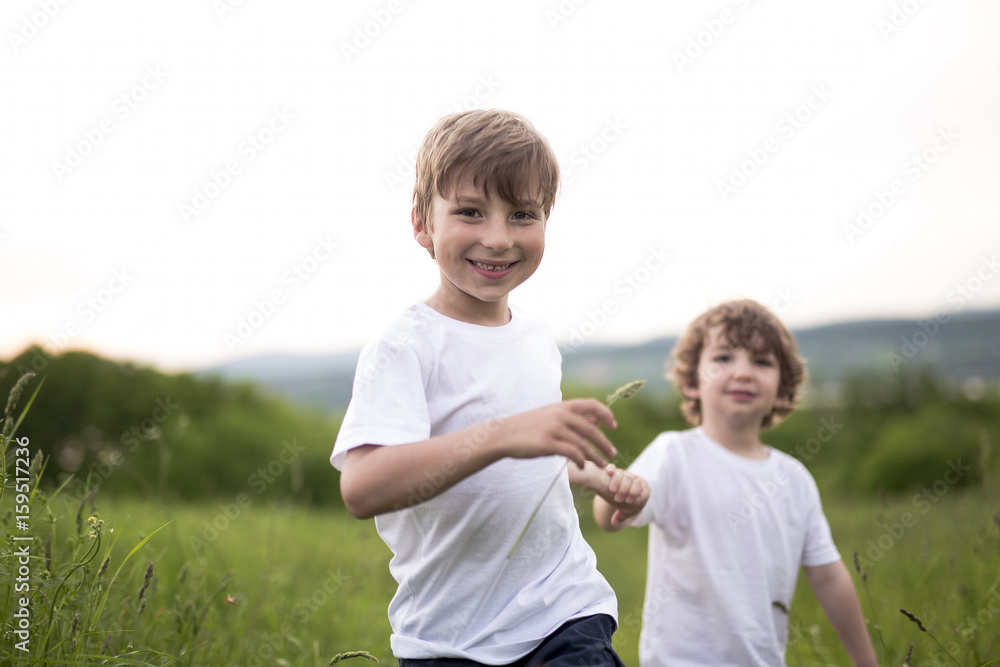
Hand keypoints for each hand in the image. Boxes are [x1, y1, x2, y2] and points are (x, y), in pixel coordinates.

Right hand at [495, 399, 617, 468]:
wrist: (503, 434)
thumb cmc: (528, 427)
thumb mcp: (550, 416)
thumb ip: (572, 418)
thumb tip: (596, 420)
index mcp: (562, 406)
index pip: (591, 405)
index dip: (606, 414)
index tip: (614, 426)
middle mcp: (560, 415)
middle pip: (591, 429)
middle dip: (604, 443)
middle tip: (613, 453)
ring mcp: (554, 429)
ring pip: (583, 444)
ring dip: (596, 456)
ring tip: (603, 465)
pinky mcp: (548, 443)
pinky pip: (572, 453)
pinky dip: (581, 461)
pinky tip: (583, 466)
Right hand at [600, 463, 649, 526]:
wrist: (614, 492)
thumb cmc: (623, 503)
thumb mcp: (625, 511)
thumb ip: (622, 516)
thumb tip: (614, 523)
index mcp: (643, 490)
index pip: (645, 491)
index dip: (636, 494)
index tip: (627, 501)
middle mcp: (634, 480)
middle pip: (634, 482)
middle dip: (626, 490)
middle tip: (618, 499)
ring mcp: (624, 474)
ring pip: (625, 476)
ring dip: (617, 483)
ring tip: (612, 491)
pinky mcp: (613, 471)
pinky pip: (613, 468)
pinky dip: (611, 470)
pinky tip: (609, 473)